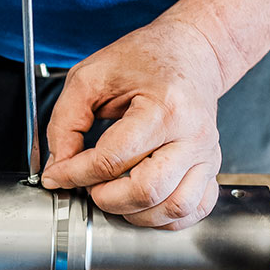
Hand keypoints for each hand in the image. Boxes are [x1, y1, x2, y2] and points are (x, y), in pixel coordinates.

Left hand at [41, 19, 231, 229]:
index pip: (112, 159)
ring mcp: (206, 154)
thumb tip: (59, 166)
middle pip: (146, 191)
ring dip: (135, 214)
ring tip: (114, 195)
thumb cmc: (145, 59)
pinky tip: (144, 204)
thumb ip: (66, 121)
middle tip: (89, 186)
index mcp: (164, 107)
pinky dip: (166, 218)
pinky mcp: (212, 168)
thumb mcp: (91, 76)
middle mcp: (192, 135)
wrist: (191, 52)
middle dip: (106, 198)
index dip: (75, 174)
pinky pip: (194, 209)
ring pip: (174, 208)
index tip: (58, 175)